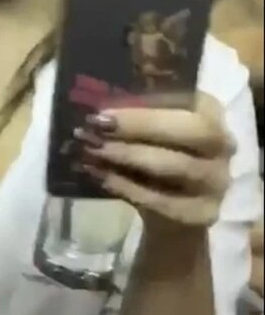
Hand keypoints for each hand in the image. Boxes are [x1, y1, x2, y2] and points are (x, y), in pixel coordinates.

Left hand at [74, 93, 234, 228]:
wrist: (174, 216)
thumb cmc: (158, 158)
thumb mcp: (152, 133)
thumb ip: (134, 118)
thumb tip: (97, 109)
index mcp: (211, 112)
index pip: (188, 97)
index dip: (149, 103)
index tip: (108, 107)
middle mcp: (224, 144)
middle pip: (191, 130)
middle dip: (140, 126)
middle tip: (97, 125)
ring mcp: (218, 181)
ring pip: (175, 165)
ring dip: (128, 155)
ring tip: (91, 150)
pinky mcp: (203, 213)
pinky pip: (161, 199)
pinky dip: (126, 186)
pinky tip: (99, 175)